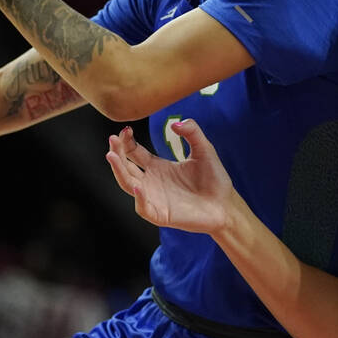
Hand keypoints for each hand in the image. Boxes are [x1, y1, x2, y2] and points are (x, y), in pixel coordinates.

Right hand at [105, 120, 238, 235]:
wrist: (226, 205)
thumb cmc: (214, 179)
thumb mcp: (204, 149)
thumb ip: (192, 132)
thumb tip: (175, 123)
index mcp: (158, 167)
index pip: (134, 153)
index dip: (127, 142)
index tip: (126, 129)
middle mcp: (151, 182)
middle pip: (125, 167)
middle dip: (117, 153)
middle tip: (113, 139)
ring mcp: (154, 198)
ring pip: (128, 185)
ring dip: (118, 171)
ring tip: (112, 155)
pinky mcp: (161, 214)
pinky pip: (143, 208)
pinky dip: (139, 198)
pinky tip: (138, 186)